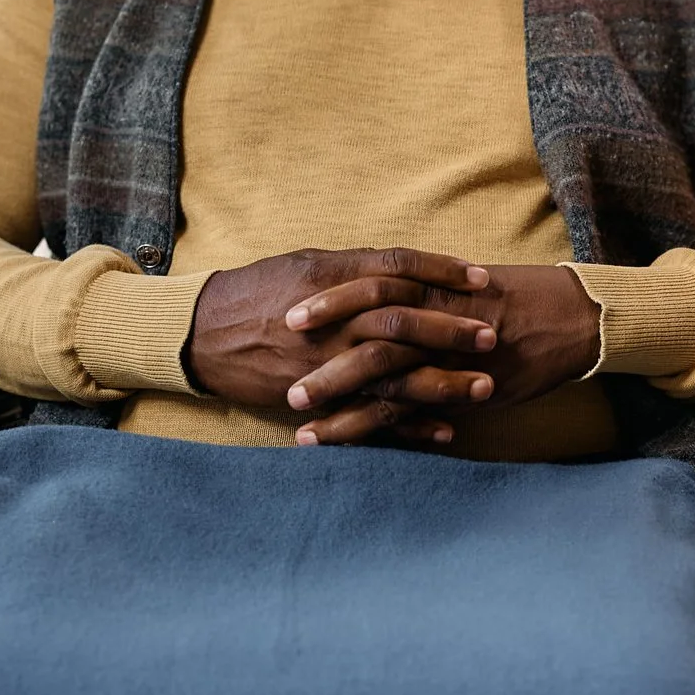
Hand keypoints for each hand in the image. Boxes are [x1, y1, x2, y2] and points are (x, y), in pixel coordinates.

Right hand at [184, 249, 500, 439]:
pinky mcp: (317, 400)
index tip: (481, 277)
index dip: (442, 269)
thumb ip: (354, 266)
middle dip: (451, 330)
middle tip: (492, 334)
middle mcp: (331, 320)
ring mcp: (324, 364)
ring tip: (485, 387)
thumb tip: (402, 268)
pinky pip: (368, 417)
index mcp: (331, 278)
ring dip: (442, 383)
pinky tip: (446, 431)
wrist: (202, 336)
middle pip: (402, 321)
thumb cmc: (257, 291)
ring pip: (393, 374)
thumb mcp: (304, 264)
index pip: (398, 267)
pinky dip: (409, 427)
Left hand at [280, 263, 601, 445]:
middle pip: (363, 330)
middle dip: (319, 354)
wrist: (568, 318)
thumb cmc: (513, 298)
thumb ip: (419, 289)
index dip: (327, 301)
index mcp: (428, 286)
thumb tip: (378, 290)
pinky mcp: (458, 389)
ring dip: (334, 398)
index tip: (288, 314)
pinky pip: (406, 411)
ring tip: (296, 421)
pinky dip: (369, 427)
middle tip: (279, 370)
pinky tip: (338, 442)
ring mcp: (444, 356)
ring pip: (378, 375)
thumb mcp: (459, 284)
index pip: (369, 285)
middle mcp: (432, 318)